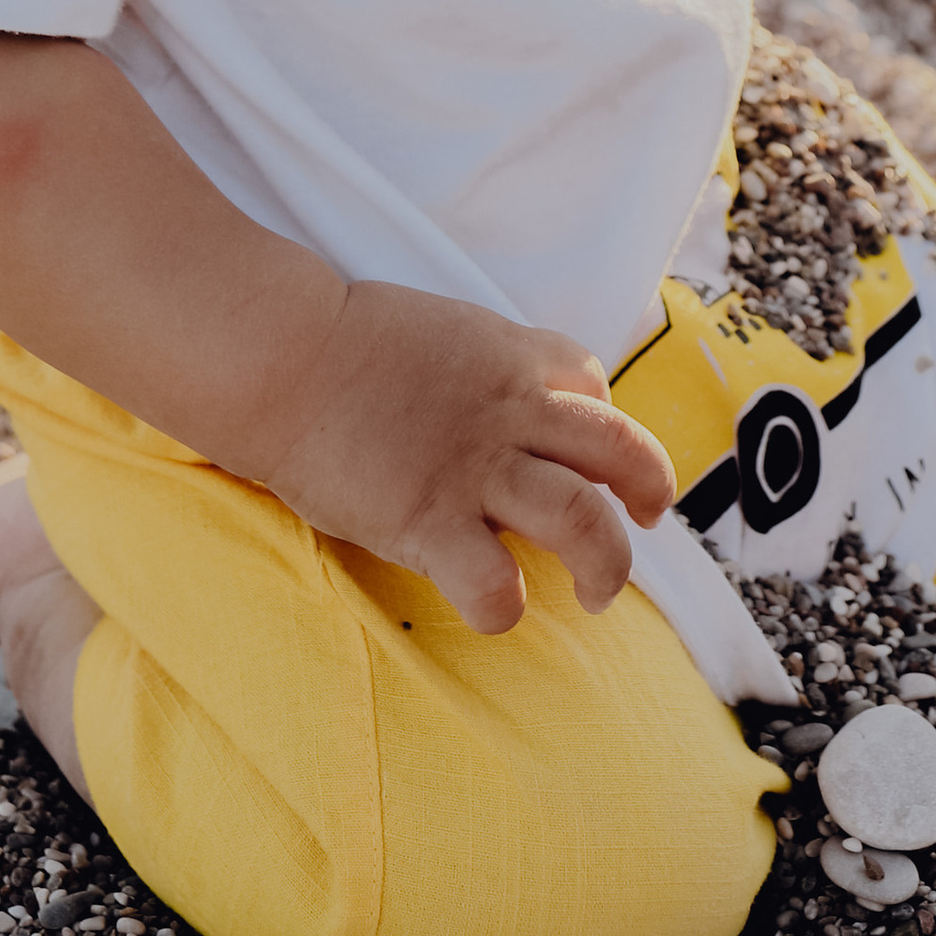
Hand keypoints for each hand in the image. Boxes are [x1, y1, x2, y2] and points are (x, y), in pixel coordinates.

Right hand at [250, 278, 677, 635]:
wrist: (284, 356)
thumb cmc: (342, 342)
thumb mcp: (440, 328)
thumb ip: (479, 367)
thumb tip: (489, 405)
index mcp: (511, 356)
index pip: (591, 381)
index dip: (599, 417)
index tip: (583, 450)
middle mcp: (511, 411)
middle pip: (621, 449)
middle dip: (651, 490)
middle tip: (646, 520)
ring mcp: (476, 469)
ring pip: (584, 521)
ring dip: (607, 565)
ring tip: (597, 593)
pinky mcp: (430, 522)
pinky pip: (495, 583)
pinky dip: (505, 607)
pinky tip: (495, 606)